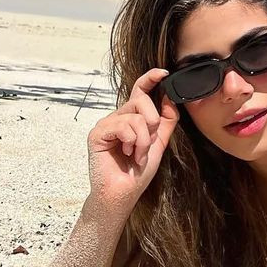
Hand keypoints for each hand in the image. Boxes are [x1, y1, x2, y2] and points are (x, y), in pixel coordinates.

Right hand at [87, 67, 179, 207]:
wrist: (123, 193)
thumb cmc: (138, 171)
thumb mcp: (159, 142)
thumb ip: (166, 120)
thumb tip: (169, 96)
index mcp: (131, 117)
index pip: (140, 91)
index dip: (150, 78)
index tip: (163, 73)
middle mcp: (118, 117)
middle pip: (142, 100)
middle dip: (152, 123)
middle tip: (147, 144)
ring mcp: (106, 124)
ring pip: (136, 116)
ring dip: (143, 139)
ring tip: (137, 154)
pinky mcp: (97, 133)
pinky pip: (123, 126)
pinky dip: (132, 141)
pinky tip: (127, 153)